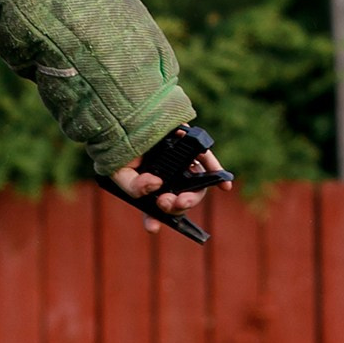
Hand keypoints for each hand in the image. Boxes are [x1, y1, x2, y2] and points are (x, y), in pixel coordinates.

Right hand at [108, 150, 227, 231]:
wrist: (126, 115)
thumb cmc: (121, 147)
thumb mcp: (119, 172)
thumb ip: (135, 188)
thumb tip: (157, 185)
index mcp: (151, 188)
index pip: (156, 209)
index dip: (154, 219)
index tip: (152, 227)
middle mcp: (168, 179)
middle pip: (179, 200)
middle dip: (175, 206)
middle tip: (166, 203)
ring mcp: (181, 164)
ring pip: (194, 187)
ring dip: (192, 197)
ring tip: (183, 199)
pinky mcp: (191, 148)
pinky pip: (206, 162)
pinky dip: (216, 173)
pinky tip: (224, 186)